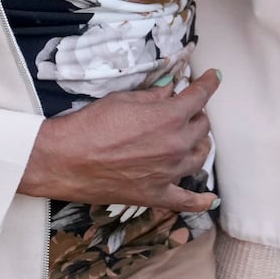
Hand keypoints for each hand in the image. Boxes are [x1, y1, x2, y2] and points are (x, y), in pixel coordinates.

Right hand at [18, 70, 220, 212]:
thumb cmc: (91, 125)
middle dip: (197, 113)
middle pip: (202, 127)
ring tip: (192, 137)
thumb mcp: (124, 99)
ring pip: (199, 157)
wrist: (66, 159)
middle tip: (187, 108)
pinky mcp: (156, 195)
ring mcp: (168, 173)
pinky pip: (186, 201)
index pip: (199, 96)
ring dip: (199, 143)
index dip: (208, 83)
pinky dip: (201, 201)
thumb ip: (154, 96)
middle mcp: (175, 145)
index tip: (213, 77)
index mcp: (170, 117)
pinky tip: (211, 199)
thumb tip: (171, 91)